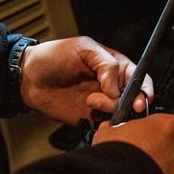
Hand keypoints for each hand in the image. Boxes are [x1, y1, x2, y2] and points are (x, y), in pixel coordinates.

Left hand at [19, 36, 152, 123]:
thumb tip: (117, 89)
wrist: (29, 77)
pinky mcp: (91, 117)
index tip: (138, 99)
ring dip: (111, 110)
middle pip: (135, 99)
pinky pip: (107, 125)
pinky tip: (92, 116)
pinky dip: (105, 124)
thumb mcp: (83, 48)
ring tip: (90, 102)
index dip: (144, 89)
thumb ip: (106, 64)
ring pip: (122, 113)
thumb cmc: (54, 56)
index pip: (140, 78)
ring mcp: (103, 103)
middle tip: (120, 106)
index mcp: (116, 66)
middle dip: (131, 104)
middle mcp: (113, 86)